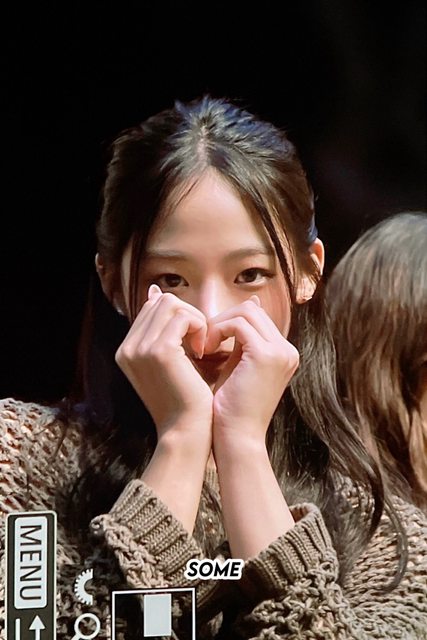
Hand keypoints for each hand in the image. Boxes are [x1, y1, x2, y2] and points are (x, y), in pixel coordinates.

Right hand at [115, 285, 212, 446]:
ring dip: (195, 319)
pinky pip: (184, 316)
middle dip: (187, 315)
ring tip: (202, 346)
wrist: (187, 432)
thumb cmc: (185, 399)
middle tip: (200, 342)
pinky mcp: (159, 350)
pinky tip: (204, 350)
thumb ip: (162, 329)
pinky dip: (200, 327)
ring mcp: (140, 348)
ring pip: (172, 303)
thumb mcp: (170, 360)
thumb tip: (155, 291)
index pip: (152, 308)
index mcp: (126, 350)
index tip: (193, 341)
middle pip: (161, 301)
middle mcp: (127, 348)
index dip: (179, 317)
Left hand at [206, 296, 298, 446]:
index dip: (228, 321)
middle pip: (252, 309)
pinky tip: (206, 350)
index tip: (208, 339)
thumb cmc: (230, 409)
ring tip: (204, 347)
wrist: (236, 439)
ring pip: (245, 311)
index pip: (256, 316)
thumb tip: (232, 315)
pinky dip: (218, 331)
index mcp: (283, 352)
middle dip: (222, 319)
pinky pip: (238, 324)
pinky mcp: (266, 355)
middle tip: (203, 341)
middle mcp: (287, 350)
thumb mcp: (236, 367)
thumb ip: (238, 341)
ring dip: (218, 324)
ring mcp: (280, 352)